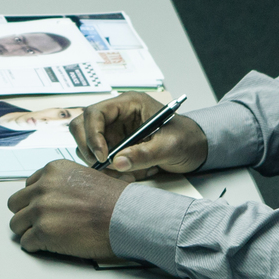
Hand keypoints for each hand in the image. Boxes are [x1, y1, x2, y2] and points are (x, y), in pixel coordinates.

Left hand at [7, 159, 125, 259]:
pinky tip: (47, 246)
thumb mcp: (86, 176)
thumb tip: (55, 195)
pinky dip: (35, 246)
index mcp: (53, 171)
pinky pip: (25, 242)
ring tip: (44, 236)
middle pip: (16, 204)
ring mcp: (40, 210)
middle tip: (39, 223)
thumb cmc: (115, 200)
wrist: (126, 217)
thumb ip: (64, 183)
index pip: (28, 186)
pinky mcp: (43, 232)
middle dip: (27, 214)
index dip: (35, 199)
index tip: (42, 208)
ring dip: (28, 231)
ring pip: (16, 223)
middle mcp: (43, 187)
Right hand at [70, 92, 207, 176]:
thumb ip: (145, 154)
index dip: (93, 134)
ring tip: (124, 174)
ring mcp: (114, 131)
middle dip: (89, 148)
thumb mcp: (170, 146)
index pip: (95, 113)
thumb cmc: (187, 138)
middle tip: (103, 166)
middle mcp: (117, 116)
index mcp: (129, 104)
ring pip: (87, 144)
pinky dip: (108, 170)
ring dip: (99, 162)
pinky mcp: (115, 146)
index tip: (103, 156)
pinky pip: (99, 158)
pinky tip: (128, 175)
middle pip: (82, 125)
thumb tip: (118, 162)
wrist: (195, 149)